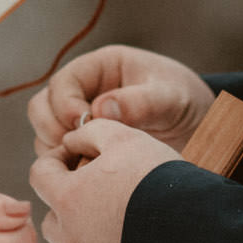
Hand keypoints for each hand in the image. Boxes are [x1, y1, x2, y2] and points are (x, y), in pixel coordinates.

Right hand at [27, 45, 212, 156]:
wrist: (200, 128)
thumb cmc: (186, 101)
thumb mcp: (171, 97)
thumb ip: (141, 101)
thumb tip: (101, 109)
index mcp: (102, 68)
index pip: (64, 81)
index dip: (64, 103)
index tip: (82, 125)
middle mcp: (84, 92)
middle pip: (42, 106)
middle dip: (51, 127)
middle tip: (73, 147)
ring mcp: (81, 120)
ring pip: (45, 133)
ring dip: (54, 150)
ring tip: (82, 162)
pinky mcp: (85, 146)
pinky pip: (60, 155)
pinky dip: (65, 165)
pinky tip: (88, 174)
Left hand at [28, 120, 178, 242]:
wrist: (193, 232)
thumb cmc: (153, 179)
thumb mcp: (123, 138)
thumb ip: (90, 133)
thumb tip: (72, 141)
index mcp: (67, 200)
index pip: (39, 175)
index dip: (56, 157)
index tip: (80, 151)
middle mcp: (75, 236)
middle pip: (53, 218)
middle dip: (66, 199)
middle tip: (96, 184)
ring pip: (82, 242)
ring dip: (92, 224)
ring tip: (123, 208)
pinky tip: (145, 231)